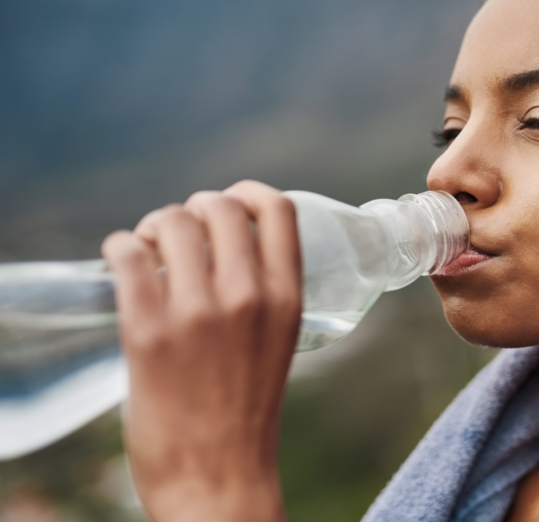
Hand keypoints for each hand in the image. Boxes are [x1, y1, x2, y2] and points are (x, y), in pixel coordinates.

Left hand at [101, 180, 300, 521]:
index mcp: (287, 300)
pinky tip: (123, 260)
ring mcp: (197, 313)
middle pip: (219, 205)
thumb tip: (227, 249)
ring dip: (156, 225)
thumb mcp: (277, 343)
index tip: (229, 204)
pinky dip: (120, 246)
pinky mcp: (147, 332)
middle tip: (180, 235)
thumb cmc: (245, 413)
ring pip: (172, 220)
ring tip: (150, 250)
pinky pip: (126, 253)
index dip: (247, 193)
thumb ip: (264, 296)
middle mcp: (248, 297)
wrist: (218, 476)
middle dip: (195, 208)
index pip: (277, 209)